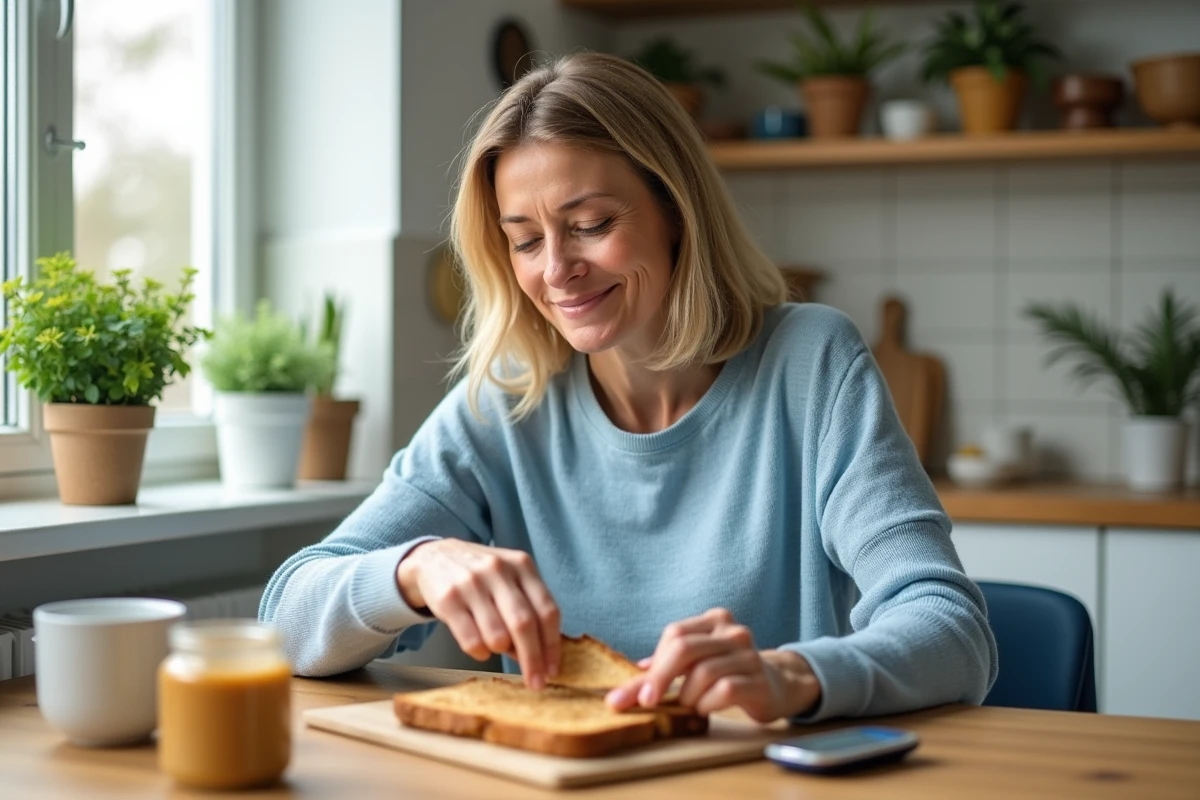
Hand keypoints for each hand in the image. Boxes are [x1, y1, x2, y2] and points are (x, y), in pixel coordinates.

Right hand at [396, 539, 560, 689]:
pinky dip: (480, 653)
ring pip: (497, 636)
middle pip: (524, 625)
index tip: (552, 670)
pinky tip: (480, 648)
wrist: (435, 556)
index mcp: (522, 565)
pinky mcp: (448, 599)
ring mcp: (472, 583)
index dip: (552, 645)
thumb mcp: (509, 579)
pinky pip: (471, 640)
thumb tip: (542, 655)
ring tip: (498, 648)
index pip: (547, 610)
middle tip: (535, 683)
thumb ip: (528, 608)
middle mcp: (498, 571)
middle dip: (533, 660)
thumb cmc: (482, 576)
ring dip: (502, 652)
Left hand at [605, 608, 821, 722]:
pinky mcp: (759, 680)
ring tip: (691, 704)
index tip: (639, 692)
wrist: (777, 685)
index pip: (675, 633)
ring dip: (688, 696)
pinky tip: (707, 708)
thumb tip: (632, 678)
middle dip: (660, 678)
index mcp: (714, 620)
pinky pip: (723, 691)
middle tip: (648, 702)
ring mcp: (748, 654)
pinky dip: (707, 704)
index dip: (655, 663)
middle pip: (684, 648)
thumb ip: (665, 668)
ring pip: (702, 673)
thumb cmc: (729, 672)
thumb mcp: (697, 664)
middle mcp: (732, 632)